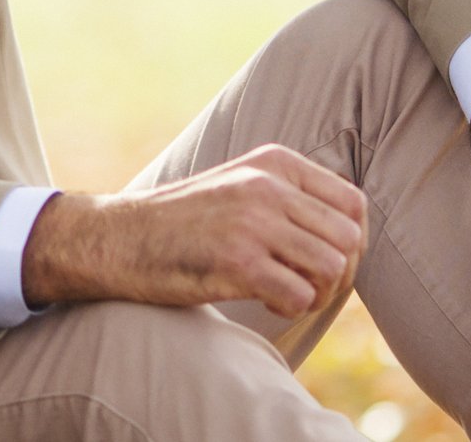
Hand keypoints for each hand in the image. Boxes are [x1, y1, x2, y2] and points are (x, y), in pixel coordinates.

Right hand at [21, 145, 365, 321]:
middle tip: (308, 286)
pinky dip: (290, 308)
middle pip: (349, 239)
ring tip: (285, 293)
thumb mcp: (239, 186)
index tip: (322, 260)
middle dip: (339, 273)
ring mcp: (252, 223)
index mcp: (273, 162)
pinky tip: (265, 301)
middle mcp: (267, 186)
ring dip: (316, 293)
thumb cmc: (182, 221)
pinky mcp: (237, 263)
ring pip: (333, 268)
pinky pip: (300, 295)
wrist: (117, 237)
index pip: (353, 203)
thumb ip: (289, 197)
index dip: (350, 242)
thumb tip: (354, 239)